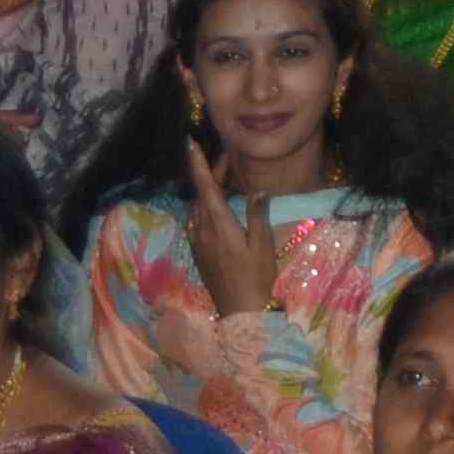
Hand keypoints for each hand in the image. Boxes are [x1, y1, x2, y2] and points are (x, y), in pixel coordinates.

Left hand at [183, 141, 281, 317]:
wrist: (240, 310)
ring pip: (198, 208)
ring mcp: (197, 242)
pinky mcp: (198, 252)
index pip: (205, 187)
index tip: (190, 143)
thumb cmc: (256, 275)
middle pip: (201, 194)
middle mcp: (202, 229)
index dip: (198, 164)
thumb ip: (257, 214)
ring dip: (208, 192)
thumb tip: (257, 189)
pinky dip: (205, 208)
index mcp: (218, 224)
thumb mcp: (262, 243)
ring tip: (226, 181)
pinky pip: (197, 222)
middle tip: (228, 160)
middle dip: (211, 175)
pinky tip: (217, 210)